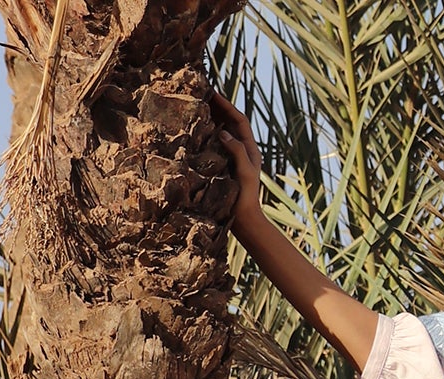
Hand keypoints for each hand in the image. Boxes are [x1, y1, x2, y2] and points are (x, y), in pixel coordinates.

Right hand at [208, 89, 264, 223]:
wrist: (245, 219)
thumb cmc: (246, 197)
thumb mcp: (245, 172)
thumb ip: (237, 151)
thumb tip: (223, 132)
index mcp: (251, 148)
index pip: (239, 120)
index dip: (227, 106)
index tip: (213, 93)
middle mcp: (242, 150)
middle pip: (230, 123)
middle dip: (218, 108)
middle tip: (202, 94)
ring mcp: (232, 158)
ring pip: (222, 132)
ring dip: (211, 119)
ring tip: (196, 105)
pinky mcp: (223, 166)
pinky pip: (214, 145)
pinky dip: (206, 134)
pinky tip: (193, 130)